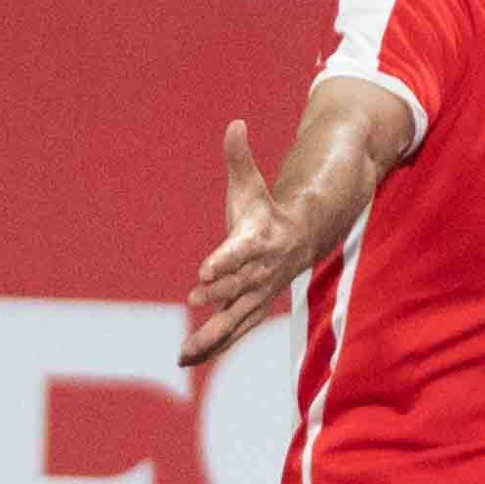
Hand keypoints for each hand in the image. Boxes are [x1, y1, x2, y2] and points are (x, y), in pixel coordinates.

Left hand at [183, 121, 305, 366]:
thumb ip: (239, 158)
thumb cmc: (265, 210)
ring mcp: (258, 293)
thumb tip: (234, 124)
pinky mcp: (252, 308)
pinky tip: (187, 359)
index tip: (203, 270)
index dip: (224, 261)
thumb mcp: (250, 184)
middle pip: (238, 286)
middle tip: (194, 299)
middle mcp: (261, 271)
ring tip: (183, 353)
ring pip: (235, 318)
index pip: (240, 251)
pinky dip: (213, 346)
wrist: (301, 239)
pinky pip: (233, 331)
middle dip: (218, 295)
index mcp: (259, 240)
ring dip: (211, 336)